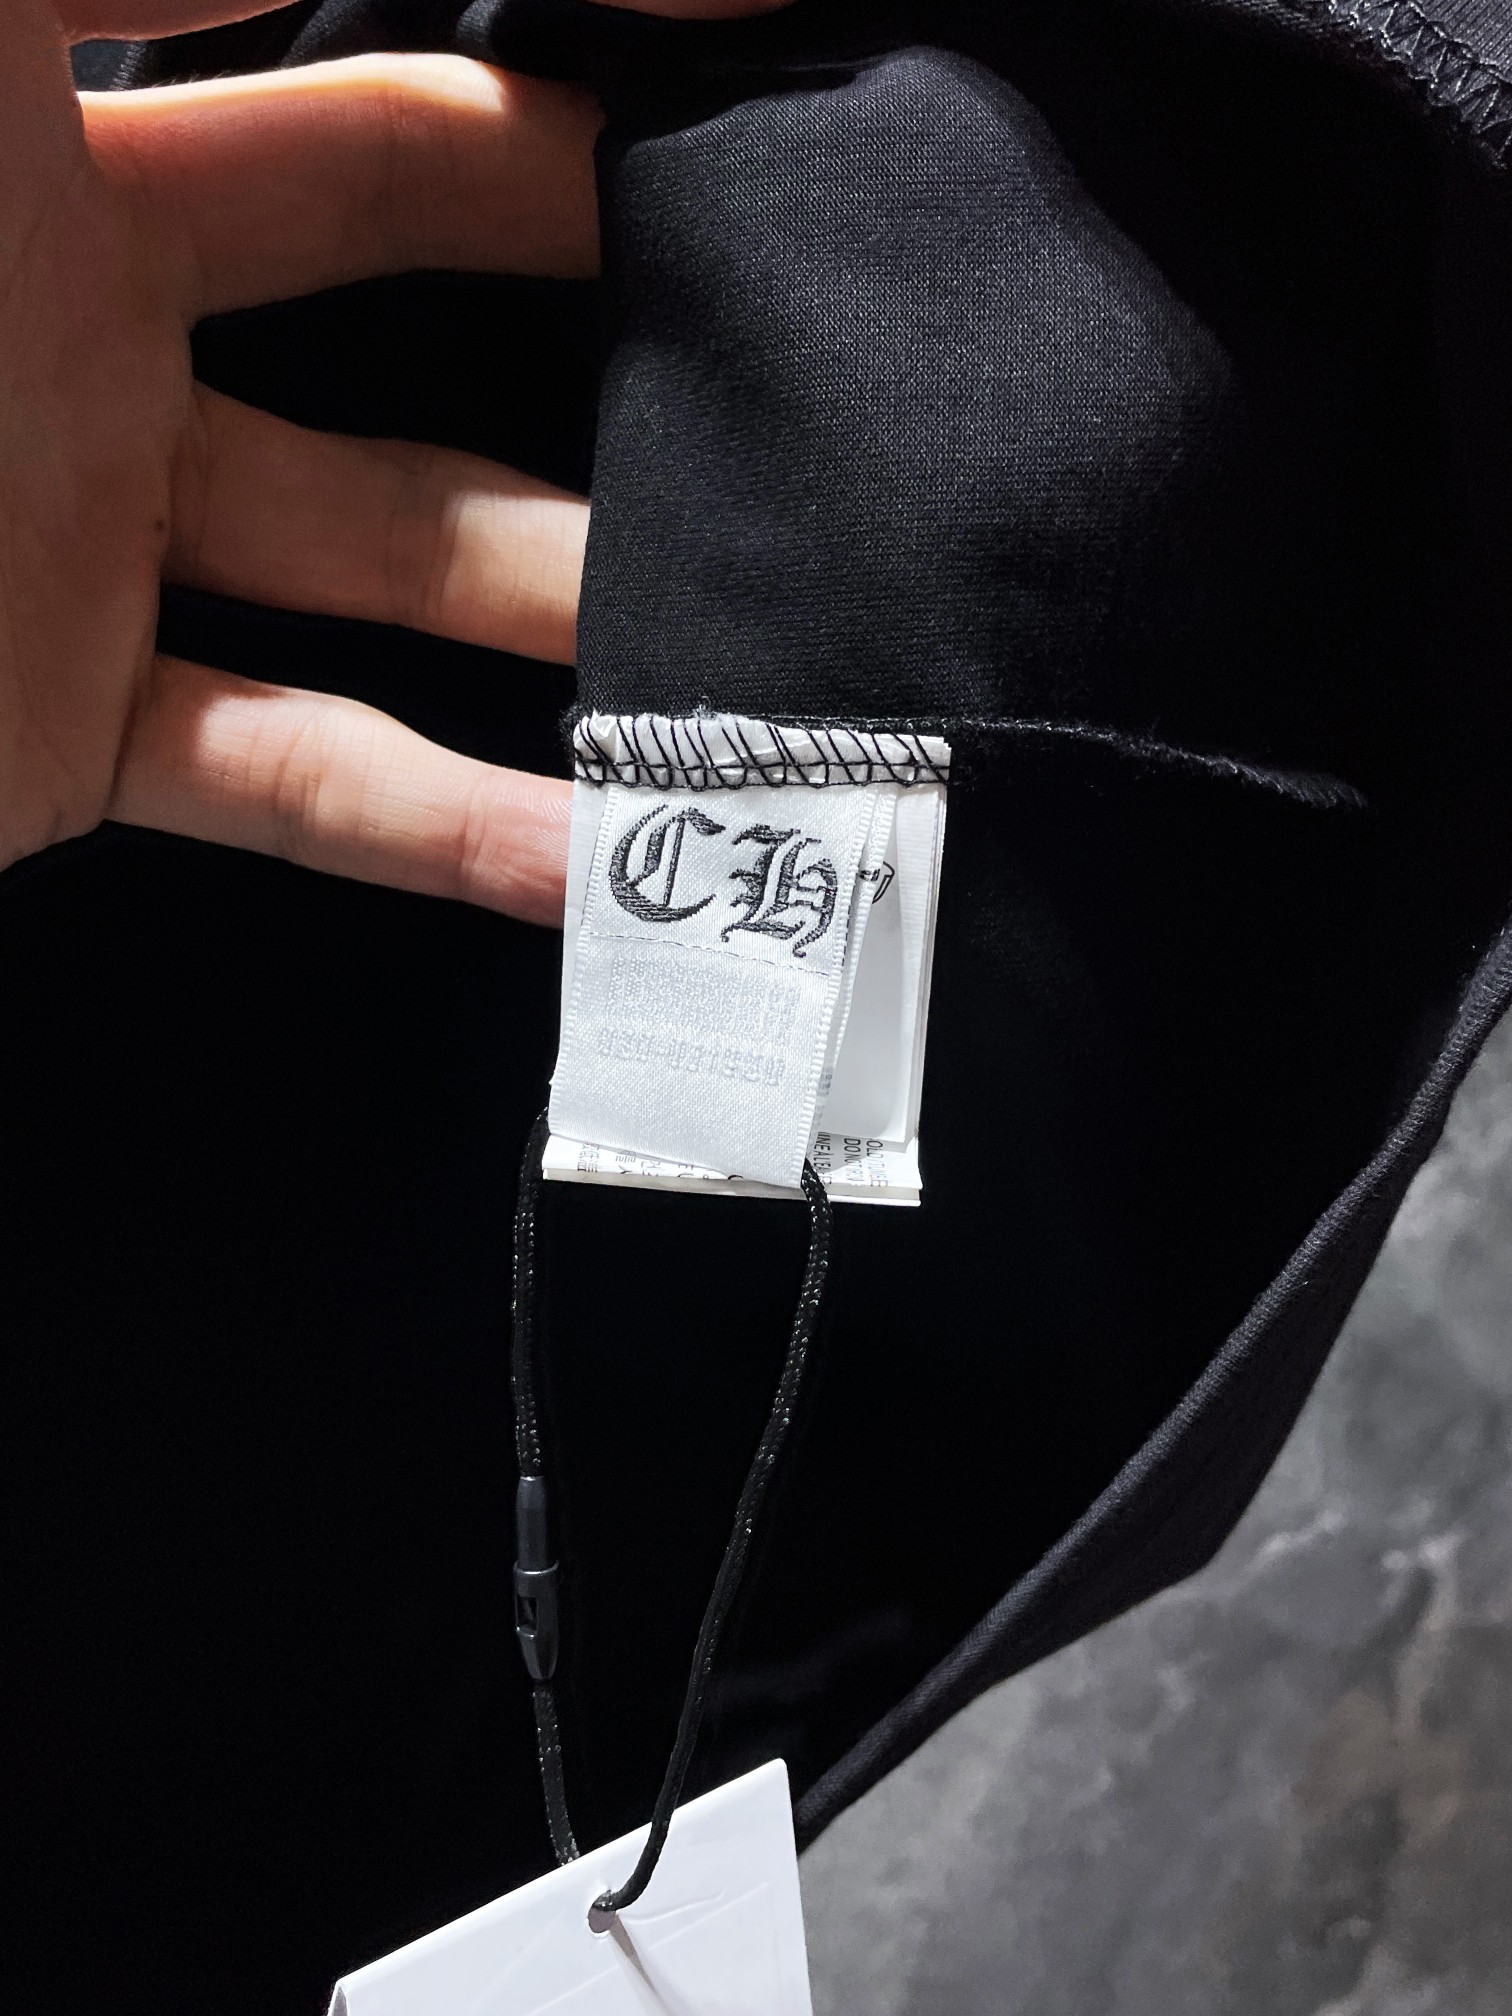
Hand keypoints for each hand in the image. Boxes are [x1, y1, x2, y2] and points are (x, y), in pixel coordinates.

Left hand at [2, 0, 782, 928]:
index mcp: (41, 109)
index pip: (342, 29)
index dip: (564, 6)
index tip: (747, 24)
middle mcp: (83, 295)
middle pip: (407, 240)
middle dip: (603, 255)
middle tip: (790, 281)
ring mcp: (87, 524)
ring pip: (394, 552)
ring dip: (580, 600)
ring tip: (780, 626)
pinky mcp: (64, 725)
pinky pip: (299, 777)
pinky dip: (458, 832)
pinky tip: (611, 862)